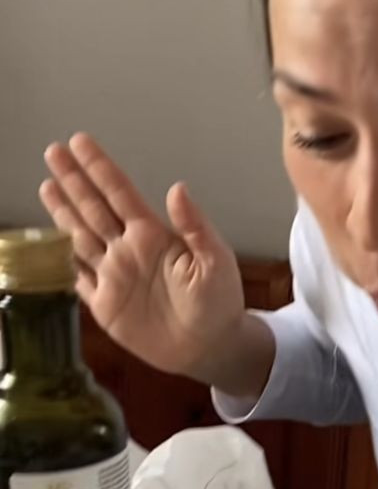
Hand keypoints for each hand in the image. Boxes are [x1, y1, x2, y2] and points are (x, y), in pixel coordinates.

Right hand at [40, 134, 246, 381]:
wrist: (212, 347)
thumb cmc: (219, 300)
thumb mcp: (214, 260)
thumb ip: (195, 226)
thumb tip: (177, 187)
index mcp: (152, 235)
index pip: (119, 193)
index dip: (99, 168)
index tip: (79, 141)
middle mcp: (128, 249)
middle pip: (93, 208)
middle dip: (73, 180)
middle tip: (53, 151)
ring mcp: (114, 276)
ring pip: (80, 237)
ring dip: (63, 212)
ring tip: (47, 185)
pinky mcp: (106, 305)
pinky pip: (80, 279)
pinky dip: (64, 263)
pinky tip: (52, 246)